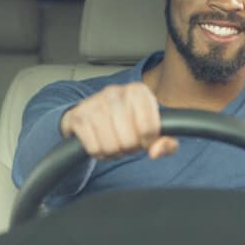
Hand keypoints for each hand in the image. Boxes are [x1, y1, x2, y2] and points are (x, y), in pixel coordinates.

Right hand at [60, 83, 178, 160]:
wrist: (93, 113)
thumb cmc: (127, 121)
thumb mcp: (152, 130)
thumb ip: (166, 143)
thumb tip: (156, 151)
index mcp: (138, 91)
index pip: (150, 128)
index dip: (147, 141)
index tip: (143, 138)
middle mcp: (115, 92)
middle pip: (130, 140)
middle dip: (129, 148)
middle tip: (126, 141)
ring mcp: (95, 102)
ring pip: (111, 146)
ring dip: (114, 152)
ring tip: (114, 142)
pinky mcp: (79, 116)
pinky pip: (94, 149)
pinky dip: (99, 153)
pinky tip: (100, 142)